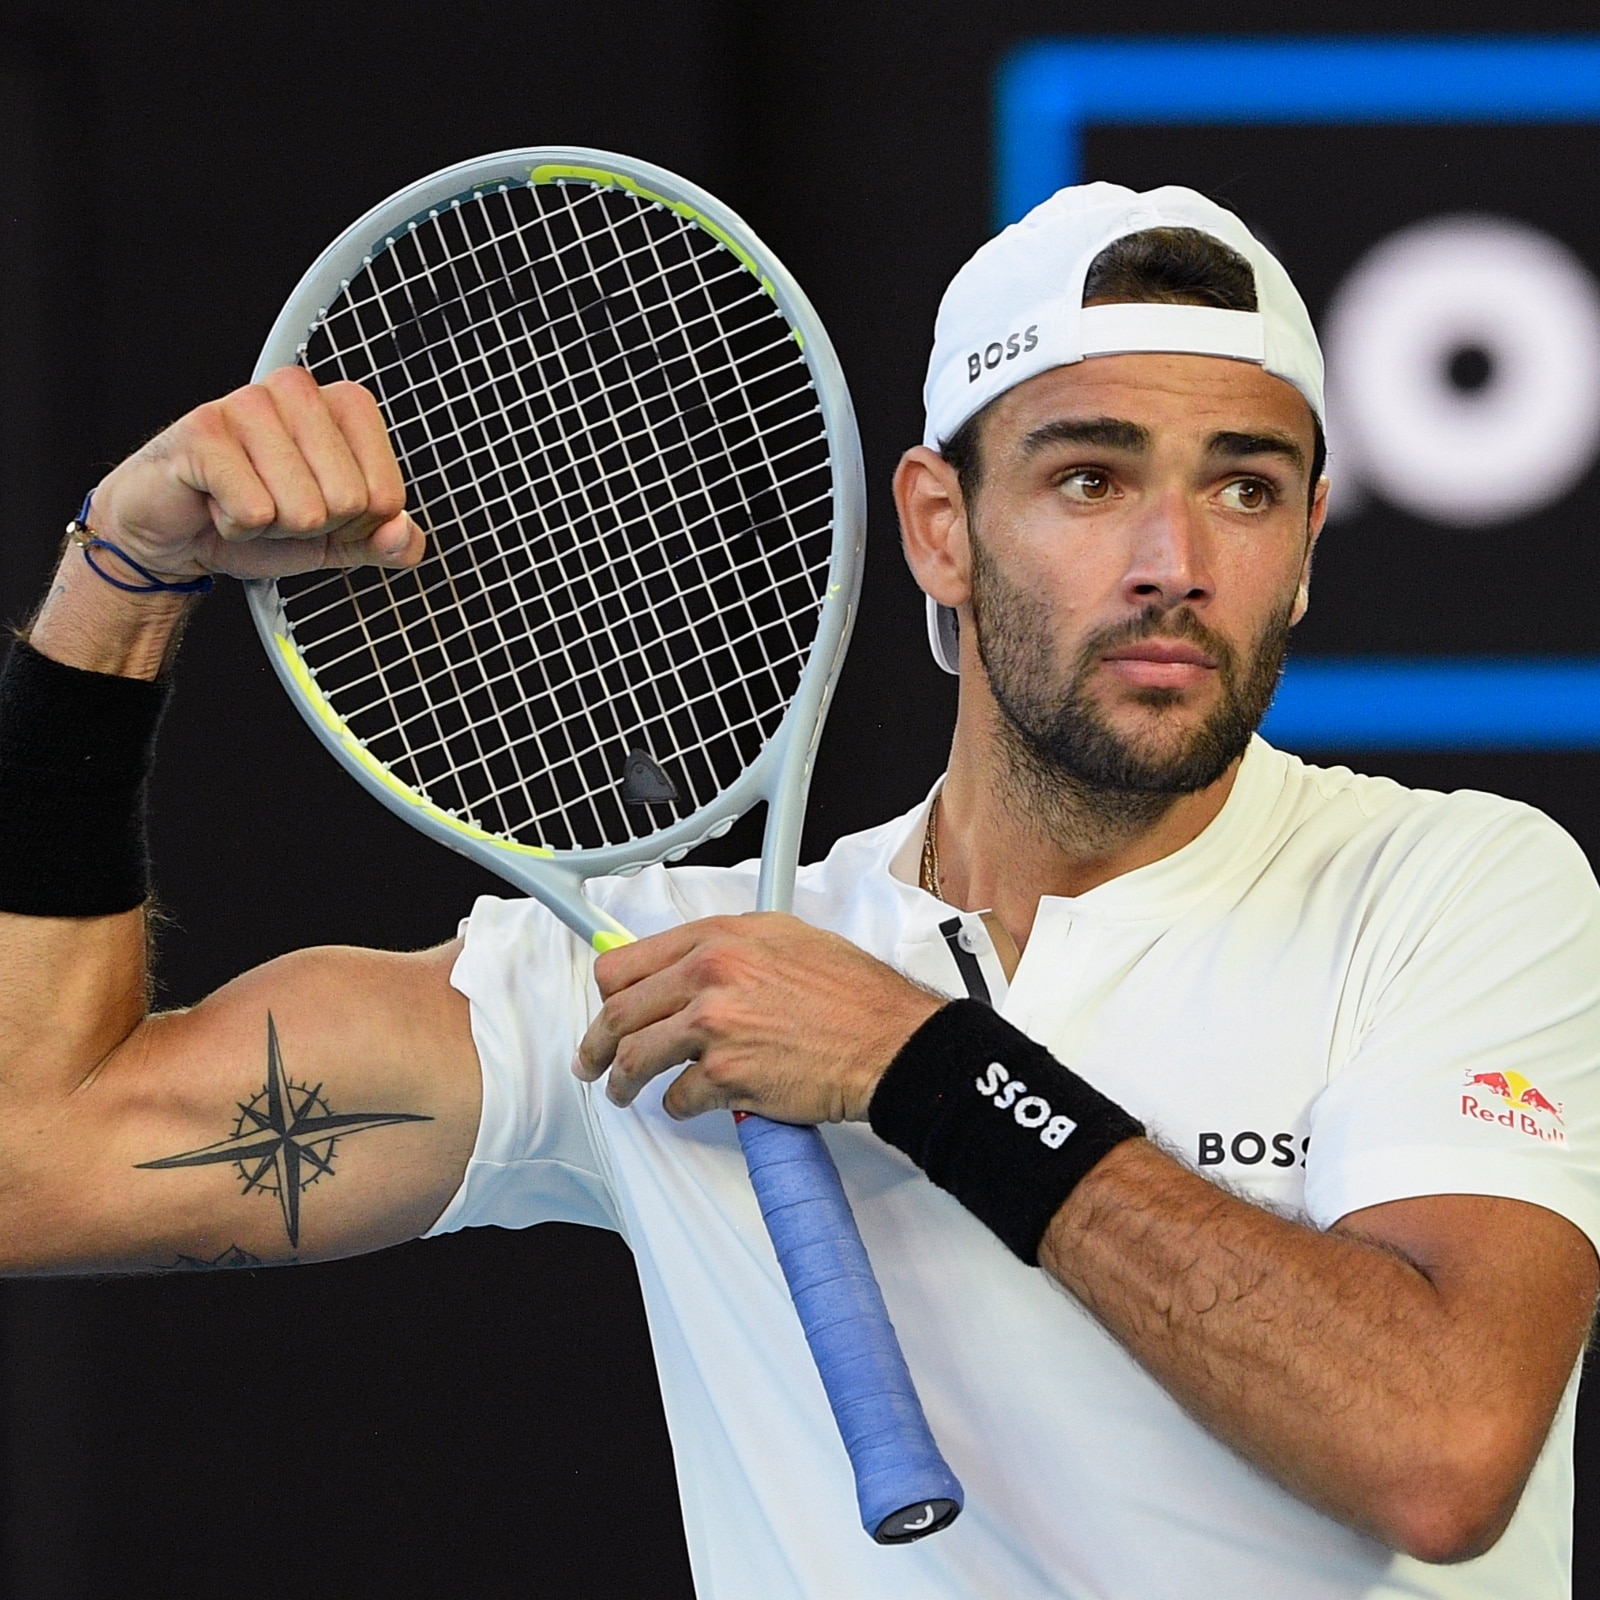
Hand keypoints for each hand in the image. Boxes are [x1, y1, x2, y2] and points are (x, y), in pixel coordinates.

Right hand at [87, 366, 423, 581]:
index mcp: (343, 406)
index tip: (318, 507)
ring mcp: (248, 404)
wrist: (179, 533)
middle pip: (348, 501)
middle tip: (275, 506)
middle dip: (312, 525)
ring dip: (272, 527)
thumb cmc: (259, 518)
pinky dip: (235, 528)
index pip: (387, 495)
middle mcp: (298, 391)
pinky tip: (217, 503)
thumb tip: (404, 536)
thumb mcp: (338, 539)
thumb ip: (384, 542)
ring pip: (302, 510)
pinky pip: (253, 512)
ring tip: (245, 501)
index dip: (355, 523)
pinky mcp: (204, 431)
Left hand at [575, 914, 943, 1122]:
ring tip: (626, 1092)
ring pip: (637, 1059)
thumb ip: (728, 946)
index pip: (626, 963)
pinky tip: (691, 1103)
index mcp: (718, 939)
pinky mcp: (726, 1077)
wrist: (888, 1041)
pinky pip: (678, 1098)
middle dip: (597, 1045)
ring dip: (625, 1082)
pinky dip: (679, 1106)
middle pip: (619, 1014)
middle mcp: (709, 977)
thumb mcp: (785, 938)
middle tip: (592, 1062)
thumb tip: (687, 963)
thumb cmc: (850, 993)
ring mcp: (715, 1027)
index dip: (607, 992)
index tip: (604, 1007)